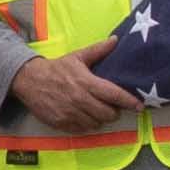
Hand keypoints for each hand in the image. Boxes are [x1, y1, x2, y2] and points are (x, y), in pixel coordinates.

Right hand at [3, 55, 143, 138]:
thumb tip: (115, 40)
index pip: (113, 95)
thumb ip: (98, 50)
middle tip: (111, 106)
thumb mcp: (77, 57)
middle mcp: (79, 99)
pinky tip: (84, 116)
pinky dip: (87, 124)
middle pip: (108, 114)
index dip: (129, 101)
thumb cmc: (57, 68)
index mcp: (86, 82)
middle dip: (114, 112)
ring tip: (97, 111)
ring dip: (100, 119)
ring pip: (96, 123)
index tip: (140, 106)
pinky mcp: (62, 123)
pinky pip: (82, 129)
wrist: (29, 80)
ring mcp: (70, 113)